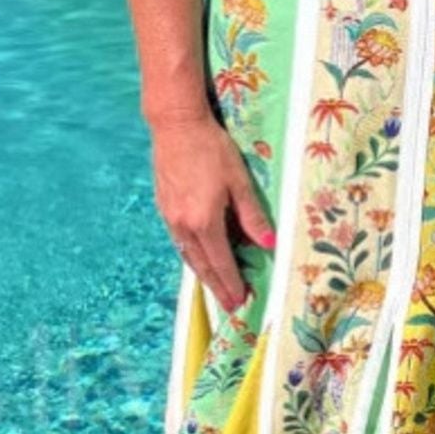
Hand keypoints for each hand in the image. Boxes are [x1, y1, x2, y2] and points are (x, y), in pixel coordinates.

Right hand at [149, 111, 275, 312]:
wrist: (176, 126)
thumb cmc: (212, 149)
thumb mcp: (240, 181)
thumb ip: (253, 217)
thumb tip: (269, 245)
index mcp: (204, 221)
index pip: (222, 263)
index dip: (233, 284)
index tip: (242, 301)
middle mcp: (184, 226)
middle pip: (203, 266)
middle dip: (218, 288)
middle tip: (231, 307)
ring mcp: (171, 219)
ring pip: (189, 257)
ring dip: (204, 276)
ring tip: (218, 290)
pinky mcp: (164, 209)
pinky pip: (180, 243)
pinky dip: (193, 258)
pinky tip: (200, 261)